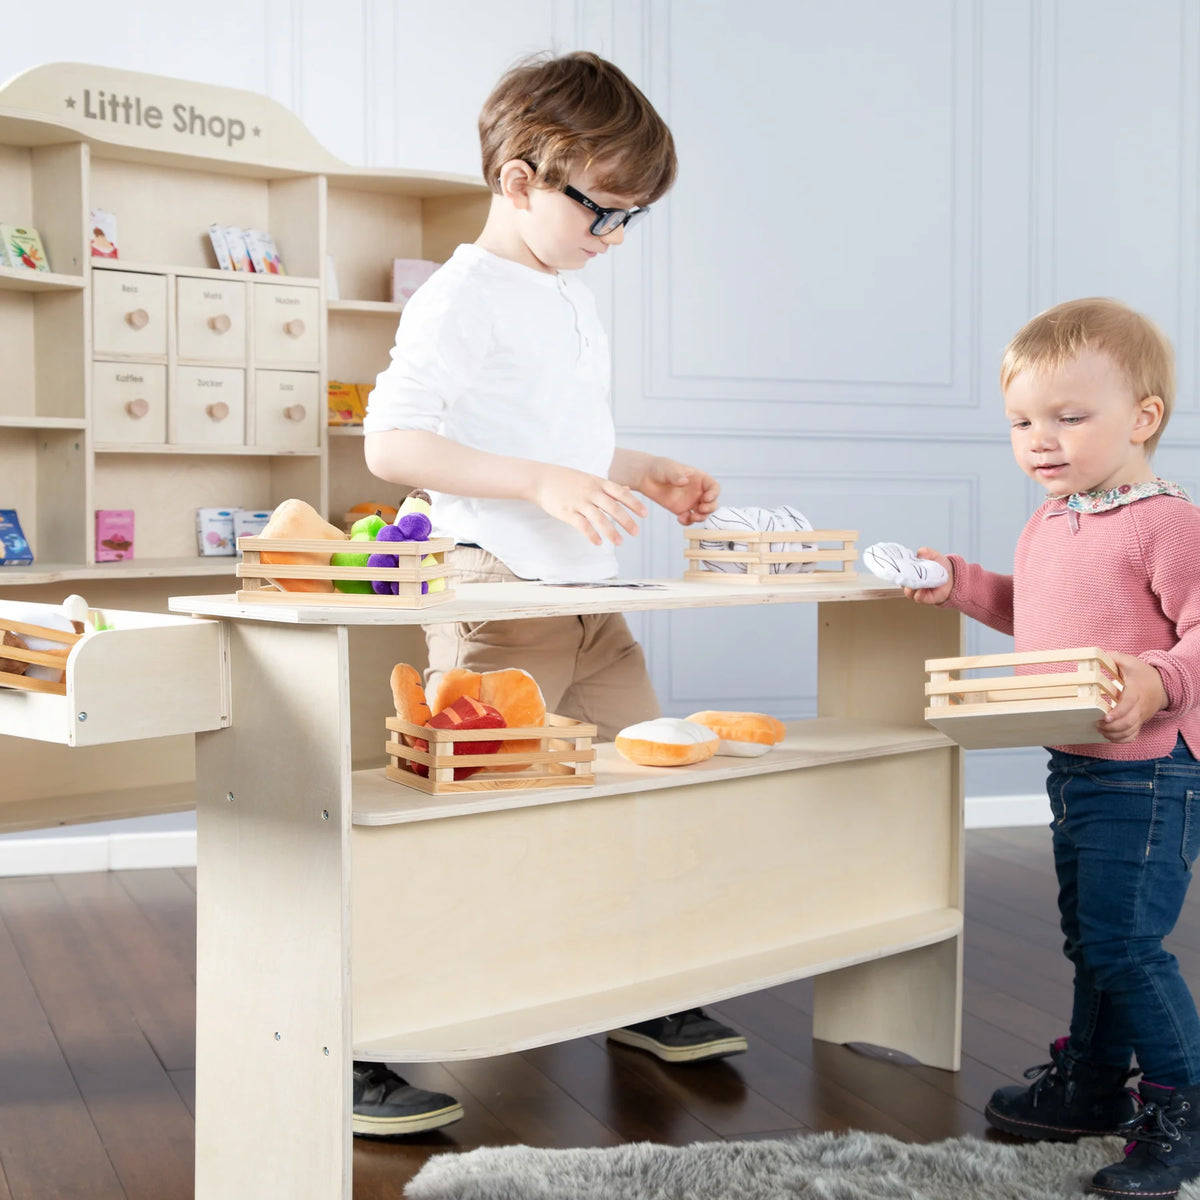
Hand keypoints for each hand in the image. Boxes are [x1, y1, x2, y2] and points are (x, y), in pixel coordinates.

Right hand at [527, 463, 647, 545]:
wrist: (541, 479)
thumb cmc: (568, 480)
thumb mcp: (590, 479)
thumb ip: (608, 487)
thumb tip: (627, 490)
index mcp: (598, 482)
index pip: (621, 493)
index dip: (634, 504)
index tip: (645, 515)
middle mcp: (591, 491)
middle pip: (613, 507)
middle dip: (626, 520)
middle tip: (636, 533)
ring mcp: (579, 502)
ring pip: (599, 518)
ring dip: (611, 531)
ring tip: (620, 542)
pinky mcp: (567, 512)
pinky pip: (582, 525)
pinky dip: (591, 534)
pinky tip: (599, 543)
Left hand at [635, 457, 720, 525]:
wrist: (646, 477)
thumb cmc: (659, 468)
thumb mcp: (668, 468)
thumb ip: (676, 475)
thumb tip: (684, 482)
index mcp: (699, 478)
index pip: (714, 487)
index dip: (714, 494)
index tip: (706, 498)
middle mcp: (697, 491)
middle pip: (712, 503)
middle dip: (710, 508)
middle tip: (700, 509)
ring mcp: (690, 501)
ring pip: (703, 513)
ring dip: (701, 517)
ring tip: (692, 517)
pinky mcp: (681, 510)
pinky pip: (689, 519)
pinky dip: (687, 521)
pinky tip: (680, 518)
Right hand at [903, 548, 953, 604]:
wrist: (953, 576)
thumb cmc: (940, 566)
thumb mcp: (933, 555)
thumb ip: (926, 552)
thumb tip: (920, 553)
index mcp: (910, 571)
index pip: (900, 572)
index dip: (898, 570)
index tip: (899, 567)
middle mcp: (912, 582)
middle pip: (902, 583)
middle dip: (903, 580)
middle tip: (905, 576)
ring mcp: (918, 591)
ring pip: (908, 592)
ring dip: (910, 588)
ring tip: (913, 584)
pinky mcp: (925, 598)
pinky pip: (919, 598)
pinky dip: (919, 595)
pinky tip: (921, 590)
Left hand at [1098, 652, 1167, 742]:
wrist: (1162, 686)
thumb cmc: (1143, 674)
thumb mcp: (1130, 662)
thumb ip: (1114, 657)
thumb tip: (1097, 654)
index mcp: (1136, 692)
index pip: (1128, 705)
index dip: (1117, 713)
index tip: (1105, 717)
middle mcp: (1140, 707)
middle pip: (1129, 722)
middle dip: (1112, 727)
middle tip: (1097, 724)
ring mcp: (1141, 717)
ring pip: (1130, 732)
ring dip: (1114, 735)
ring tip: (1100, 730)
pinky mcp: (1140, 723)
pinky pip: (1132, 736)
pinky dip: (1121, 739)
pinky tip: (1109, 736)